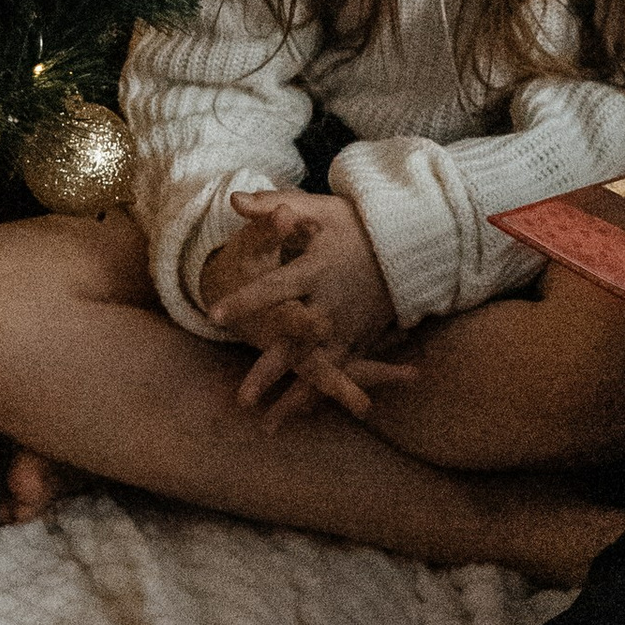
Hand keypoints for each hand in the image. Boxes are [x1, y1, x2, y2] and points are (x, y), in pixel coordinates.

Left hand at [202, 189, 400, 415]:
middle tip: (242, 397)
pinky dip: (316, 396)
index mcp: (318, 270)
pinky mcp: (358, 341)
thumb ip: (272, 206)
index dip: (246, 300)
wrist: (409, 244)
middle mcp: (332, 304)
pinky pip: (337, 373)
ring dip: (293, 397)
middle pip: (295, 341)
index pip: (275, 287)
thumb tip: (232, 199)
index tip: (215, 315)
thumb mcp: (317, 209)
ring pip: (316, 367)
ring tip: (267, 424)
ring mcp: (348, 327)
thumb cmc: (354, 226)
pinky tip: (291, 418)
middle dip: (270, 369)